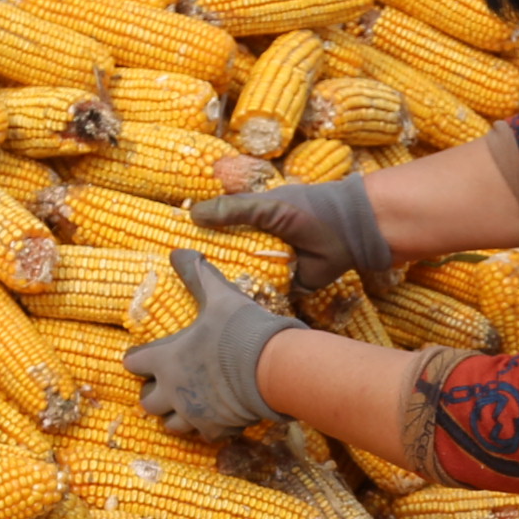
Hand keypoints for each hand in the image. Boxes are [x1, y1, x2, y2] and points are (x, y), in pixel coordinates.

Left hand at [126, 250, 300, 435]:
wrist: (273, 367)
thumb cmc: (240, 329)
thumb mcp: (219, 296)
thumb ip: (198, 275)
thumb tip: (178, 251)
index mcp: (166, 359)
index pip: (133, 363)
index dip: (137, 359)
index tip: (146, 356)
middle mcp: (173, 392)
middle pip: (147, 403)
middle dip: (153, 394)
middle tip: (167, 383)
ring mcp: (194, 414)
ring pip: (171, 425)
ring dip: (175, 415)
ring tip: (188, 403)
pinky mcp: (217, 429)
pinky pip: (204, 435)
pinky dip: (206, 427)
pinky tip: (217, 415)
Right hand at [187, 173, 390, 298]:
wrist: (347, 232)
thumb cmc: (307, 210)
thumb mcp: (266, 206)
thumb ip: (232, 209)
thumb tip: (192, 215)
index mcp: (249, 222)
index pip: (216, 232)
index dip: (197, 240)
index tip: (171, 251)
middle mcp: (255, 245)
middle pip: (224, 260)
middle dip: (206, 271)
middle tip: (178, 283)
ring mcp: (269, 268)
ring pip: (241, 280)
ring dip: (225, 289)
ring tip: (193, 303)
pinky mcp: (284, 288)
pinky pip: (262, 296)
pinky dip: (250, 301)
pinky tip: (226, 312)